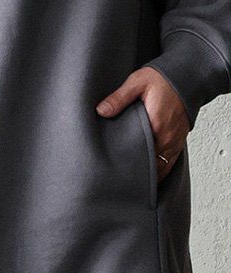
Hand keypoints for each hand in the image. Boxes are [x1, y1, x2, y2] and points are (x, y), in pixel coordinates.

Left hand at [96, 66, 189, 181]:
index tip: (112, 168)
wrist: (189, 75)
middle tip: (117, 177)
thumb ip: (119, 97)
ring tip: (130, 179)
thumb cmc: (164, 78)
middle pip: (149, 165)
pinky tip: (146, 175)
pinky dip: (158, 171)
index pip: (137, 153)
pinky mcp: (179, 142)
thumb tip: (101, 111)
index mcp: (155, 125)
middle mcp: (167, 137)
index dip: (125, 163)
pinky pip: (169, 165)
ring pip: (160, 169)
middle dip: (134, 172)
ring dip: (147, 174)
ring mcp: (174, 142)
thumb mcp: (138, 82)